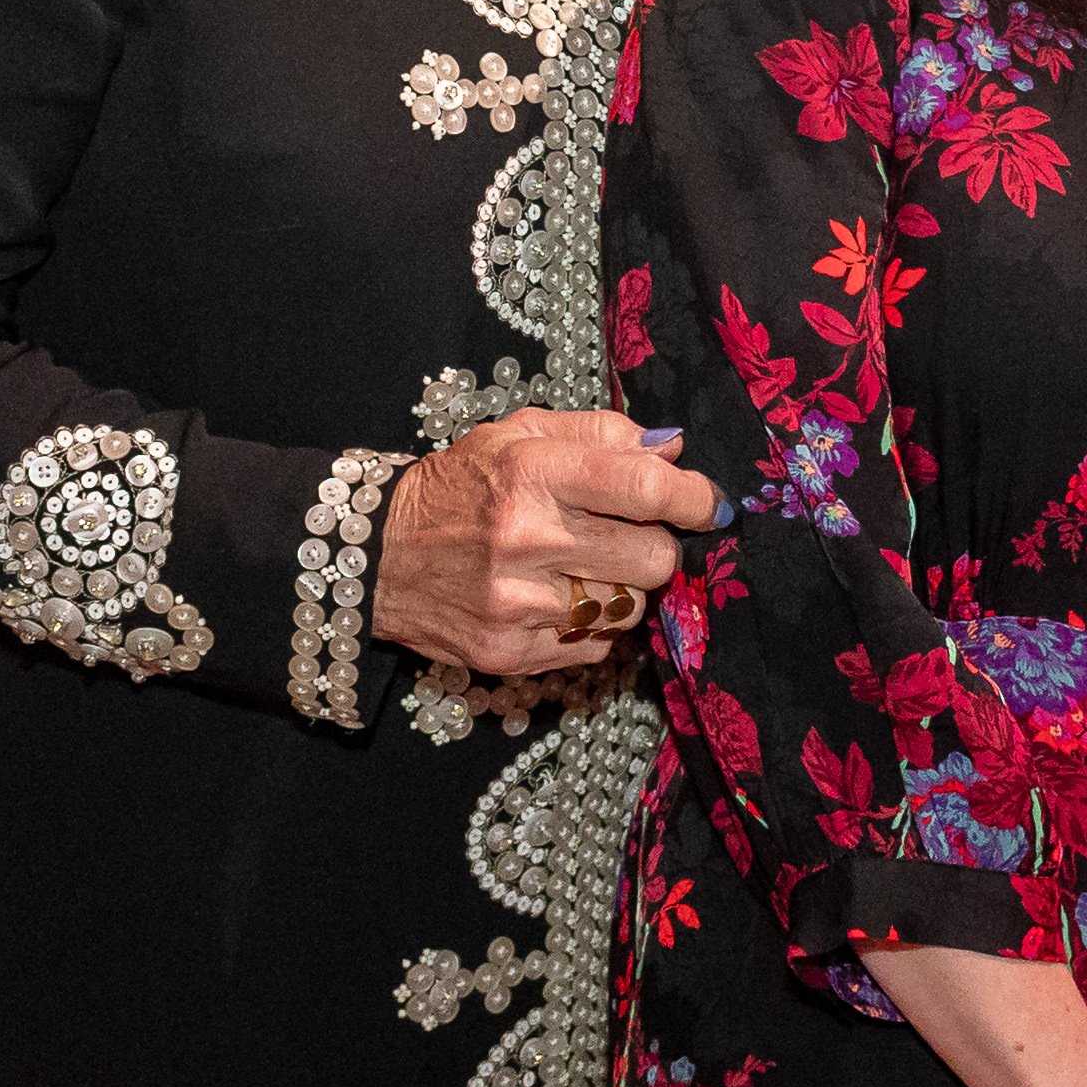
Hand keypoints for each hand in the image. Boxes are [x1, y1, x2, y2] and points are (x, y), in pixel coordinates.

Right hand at [368, 411, 707, 677]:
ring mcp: (518, 603)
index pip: (645, 488)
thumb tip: (674, 451)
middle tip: (631, 537)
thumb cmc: (462, 486)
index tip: (708, 505)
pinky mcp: (511, 652)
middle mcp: (526, 538)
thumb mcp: (520, 435)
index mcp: (532, 472)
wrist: (379, 554)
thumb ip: (602, 434)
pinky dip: (592, 625)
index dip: (694, 499)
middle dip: (657, 547)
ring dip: (623, 588)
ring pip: (630, 606)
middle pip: (654, 558)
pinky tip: (558, 600)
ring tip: (584, 568)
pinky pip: (597, 646)